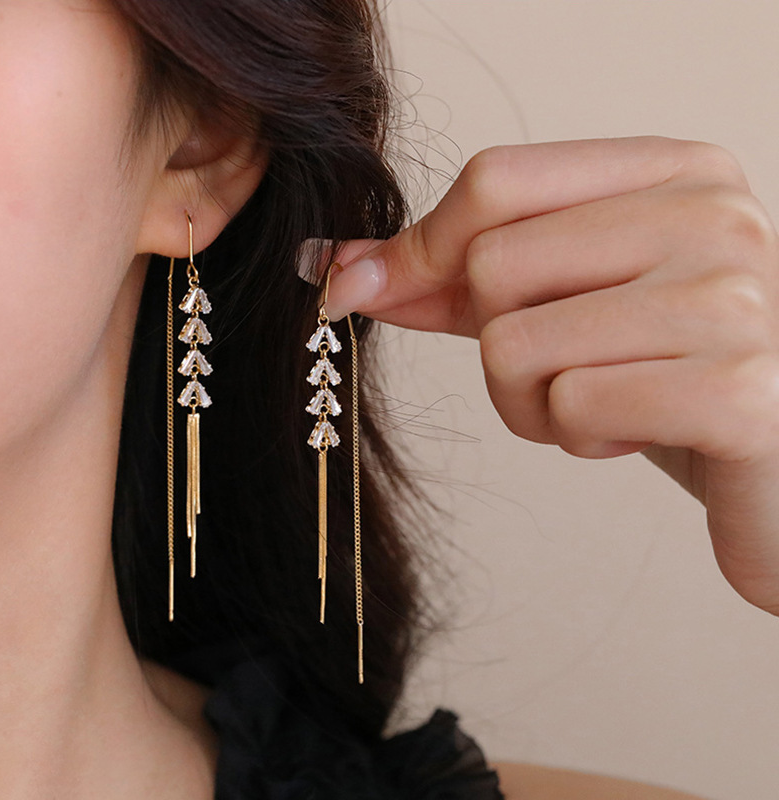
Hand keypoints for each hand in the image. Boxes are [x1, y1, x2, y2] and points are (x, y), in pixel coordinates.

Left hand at [315, 135, 778, 615]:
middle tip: (559, 371)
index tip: (378, 289)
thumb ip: (450, 278)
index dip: (422, 248)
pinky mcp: (737, 390)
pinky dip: (577, 440)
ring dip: (531, 403)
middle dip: (494, 344)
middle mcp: (711, 217)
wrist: (772, 462)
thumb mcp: (555, 306)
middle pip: (493, 266)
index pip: (495, 181)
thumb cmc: (655, 375)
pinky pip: (572, 408)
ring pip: (515, 346)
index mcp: (673, 174)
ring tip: (603, 407)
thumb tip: (338, 268)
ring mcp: (732, 299)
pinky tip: (636, 436)